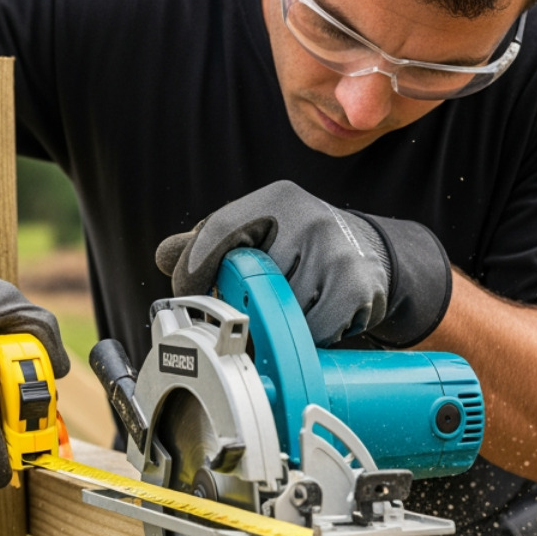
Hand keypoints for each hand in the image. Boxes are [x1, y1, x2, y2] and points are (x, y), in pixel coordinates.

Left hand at [154, 180, 452, 347]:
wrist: (370, 253)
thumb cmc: (300, 244)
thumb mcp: (256, 231)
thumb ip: (208, 243)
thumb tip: (166, 255)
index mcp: (277, 200)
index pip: (220, 229)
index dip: (195, 265)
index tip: (188, 292)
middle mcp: (309, 219)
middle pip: (248, 281)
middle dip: (243, 303)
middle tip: (252, 306)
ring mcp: (336, 253)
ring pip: (281, 312)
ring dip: (280, 323)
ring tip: (294, 305)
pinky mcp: (358, 287)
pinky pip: (313, 330)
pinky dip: (309, 335)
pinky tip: (317, 315)